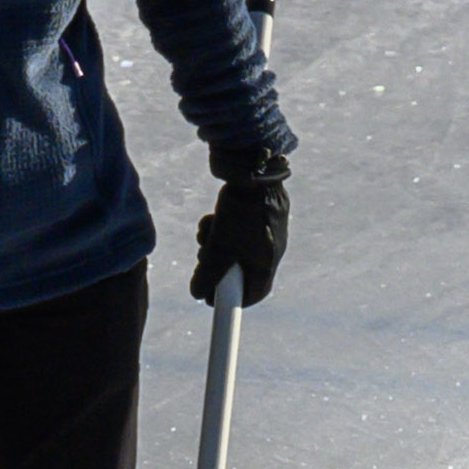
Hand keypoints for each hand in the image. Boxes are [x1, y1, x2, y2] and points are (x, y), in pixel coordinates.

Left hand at [191, 163, 288, 306]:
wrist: (255, 169)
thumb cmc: (240, 212)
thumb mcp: (219, 247)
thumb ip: (207, 274)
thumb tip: (197, 293)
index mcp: (267, 262)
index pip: (253, 294)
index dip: (231, 300)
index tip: (210, 299)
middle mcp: (272, 249)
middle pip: (241, 270)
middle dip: (218, 266)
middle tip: (202, 258)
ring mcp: (268, 230)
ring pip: (237, 247)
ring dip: (217, 244)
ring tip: (206, 232)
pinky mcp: (261, 213)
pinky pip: (240, 230)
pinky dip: (223, 228)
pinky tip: (213, 219)